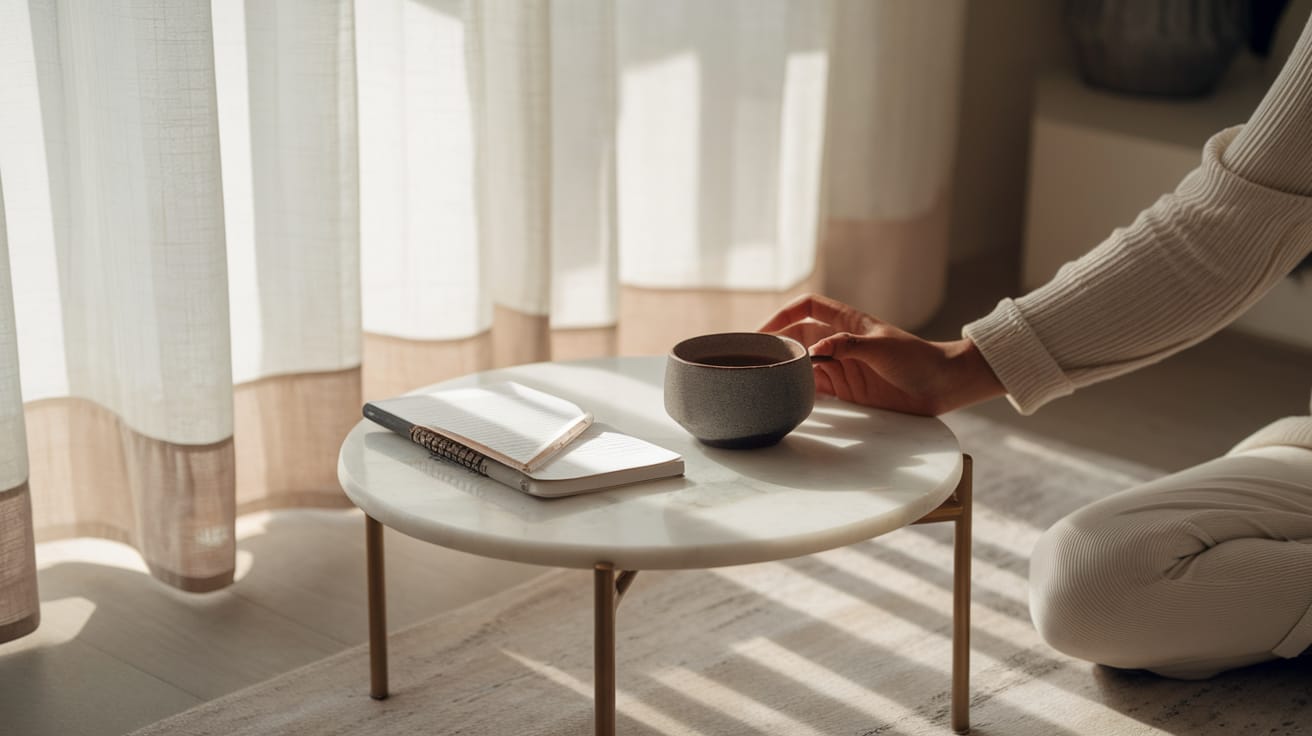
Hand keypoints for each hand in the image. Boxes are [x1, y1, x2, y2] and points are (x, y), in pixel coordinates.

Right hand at [760, 293, 1003, 415]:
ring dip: (788, 370)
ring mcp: (842, 366)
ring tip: (767, 379)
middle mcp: (840, 342)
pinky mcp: (847, 389)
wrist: (943, 385)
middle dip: (778, 345)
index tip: (763, 331)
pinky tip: (789, 397)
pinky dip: (801, 391)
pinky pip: (816, 388)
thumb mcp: (882, 347)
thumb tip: (815, 350)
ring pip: (804, 364)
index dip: (783, 314)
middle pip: (799, 337)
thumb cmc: (917, 359)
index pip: (807, 307)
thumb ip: (848, 346)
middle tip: (756, 360)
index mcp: (848, 322)